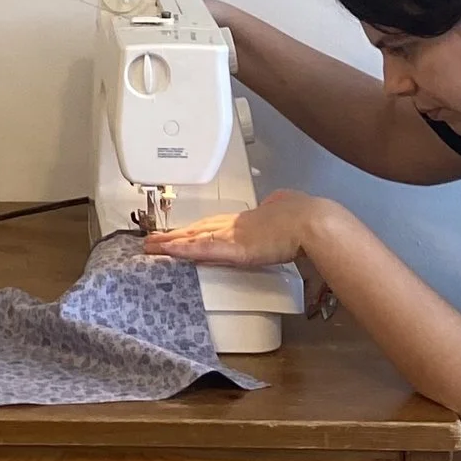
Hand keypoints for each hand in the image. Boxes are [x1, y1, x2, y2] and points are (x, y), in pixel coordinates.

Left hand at [142, 188, 336, 271]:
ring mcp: (232, 236)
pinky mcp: (234, 249)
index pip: (211, 225)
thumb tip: (278, 208)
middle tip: (152, 240)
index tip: (178, 232)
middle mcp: (233, 226)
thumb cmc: (303, 216)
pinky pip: (203, 250)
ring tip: (151, 247)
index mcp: (244, 220)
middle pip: (196, 230)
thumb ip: (275, 213)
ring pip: (193, 239)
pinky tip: (170, 251)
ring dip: (171, 243)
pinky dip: (185, 250)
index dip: (192, 229)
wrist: (310, 221)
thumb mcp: (284, 211)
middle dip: (174, 235)